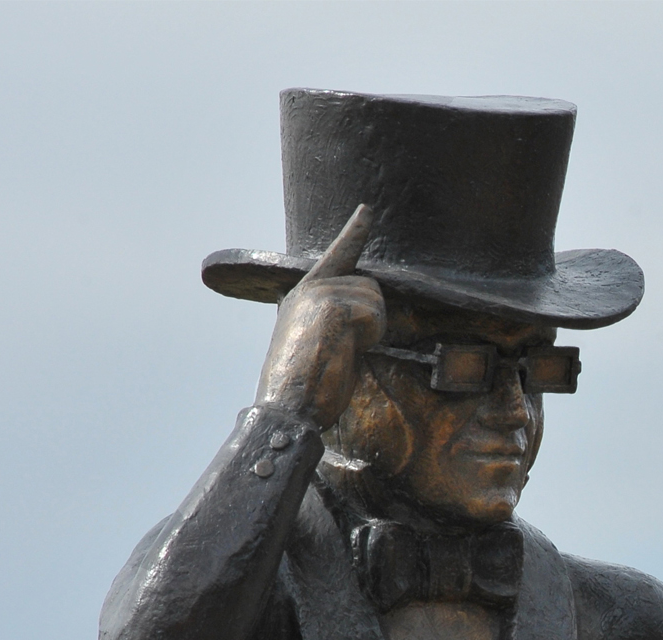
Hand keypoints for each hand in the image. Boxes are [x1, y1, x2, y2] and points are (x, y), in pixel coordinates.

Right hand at [255, 205, 385, 428]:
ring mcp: (319, 292)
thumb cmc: (307, 387)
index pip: (336, 258)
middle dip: (371, 319)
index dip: (354, 233)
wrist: (287, 406)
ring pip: (375, 299)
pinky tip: (344, 350)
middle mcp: (309, 288)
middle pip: (371, 286)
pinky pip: (374, 314)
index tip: (367, 210)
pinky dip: (369, 336)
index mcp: (303, 296)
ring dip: (370, 330)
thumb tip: (365, 313)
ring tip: (341, 351)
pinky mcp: (331, 303)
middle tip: (344, 349)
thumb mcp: (321, 343)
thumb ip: (338, 320)